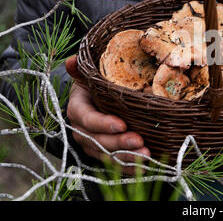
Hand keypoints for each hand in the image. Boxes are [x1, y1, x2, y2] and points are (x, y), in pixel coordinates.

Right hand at [65, 55, 149, 174]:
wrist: (97, 99)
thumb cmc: (96, 86)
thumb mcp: (89, 75)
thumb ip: (82, 70)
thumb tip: (72, 60)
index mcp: (77, 109)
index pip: (86, 118)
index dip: (102, 123)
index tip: (121, 124)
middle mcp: (82, 130)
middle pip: (97, 140)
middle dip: (118, 143)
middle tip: (139, 140)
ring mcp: (92, 144)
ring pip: (107, 155)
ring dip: (126, 157)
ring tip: (146, 154)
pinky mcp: (104, 154)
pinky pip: (115, 164)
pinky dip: (129, 167)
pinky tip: (144, 165)